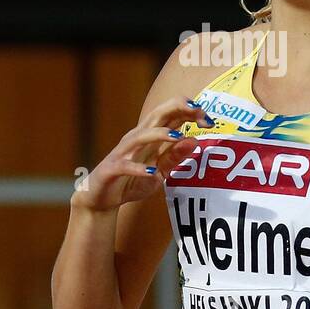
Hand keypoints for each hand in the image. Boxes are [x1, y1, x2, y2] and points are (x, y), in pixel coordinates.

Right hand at [69, 97, 209, 212]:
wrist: (100, 199)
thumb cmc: (131, 181)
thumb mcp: (159, 172)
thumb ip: (174, 158)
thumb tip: (195, 141)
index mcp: (149, 136)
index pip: (170, 115)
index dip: (189, 112)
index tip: (209, 119)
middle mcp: (136, 139)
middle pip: (156, 115)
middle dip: (177, 109)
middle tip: (198, 110)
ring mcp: (122, 153)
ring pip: (140, 136)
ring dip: (159, 134)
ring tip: (176, 136)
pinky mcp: (112, 169)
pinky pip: (125, 166)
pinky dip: (139, 168)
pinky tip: (152, 172)